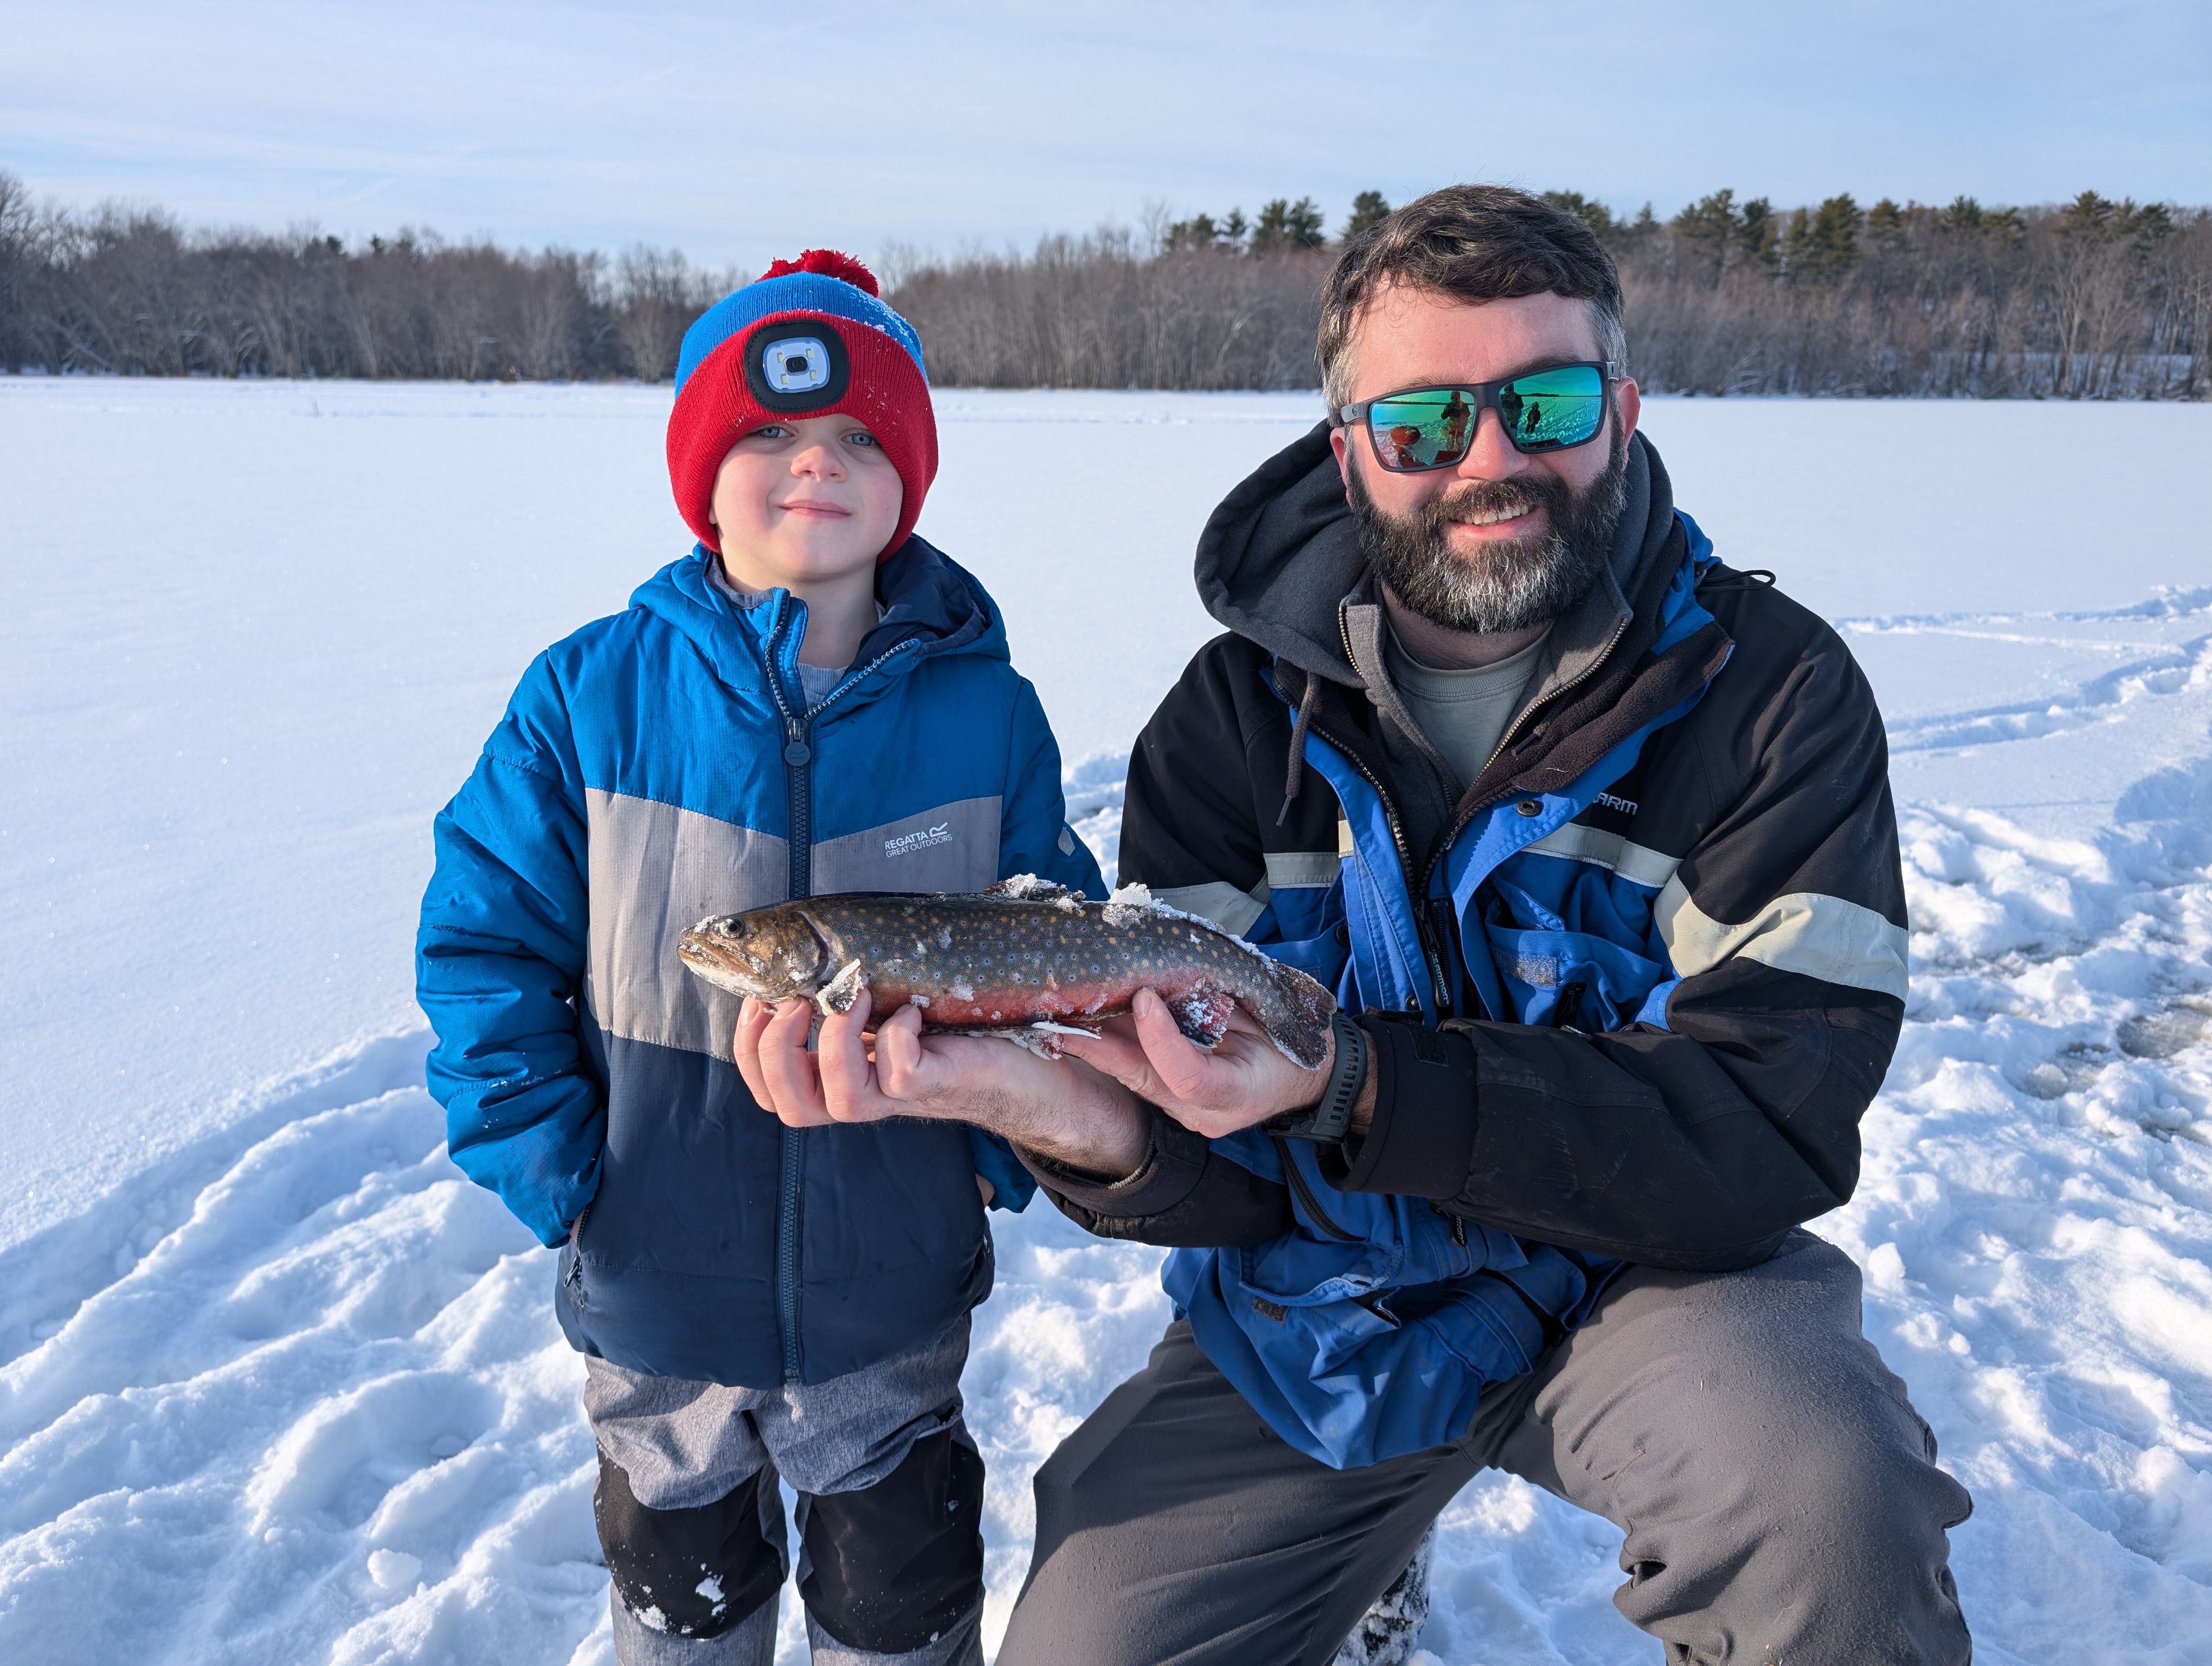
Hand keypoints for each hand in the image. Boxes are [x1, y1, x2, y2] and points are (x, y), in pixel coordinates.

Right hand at [733, 988, 1151, 1175]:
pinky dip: (895, 1038)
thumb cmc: (961, 1022)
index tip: (758, 1000)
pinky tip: (912, 1011)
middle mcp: (864, 1093)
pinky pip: (898, 1076)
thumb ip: (851, 987)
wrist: (1036, 1060)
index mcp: (842, 1073)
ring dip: (834, 1041)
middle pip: (789, 1106)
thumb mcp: (893, 999)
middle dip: (776, 1052)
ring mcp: (900, 1095)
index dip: (749, 1049)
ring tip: (853, 996)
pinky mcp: (939, 1085)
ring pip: (838, 1101)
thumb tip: (806, 941)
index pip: (769, 1085)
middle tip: (795, 1003)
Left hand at [1056, 988, 1335, 1140]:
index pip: (1187, 1078)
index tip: (1145, 997)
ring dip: (1093, 1042)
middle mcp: (1202, 1113)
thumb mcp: (1270, 1019)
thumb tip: (1182, 972)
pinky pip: (1135, 1068)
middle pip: (1142, 1079)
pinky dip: (1109, 1041)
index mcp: (1235, 1095)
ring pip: (1130, 1073)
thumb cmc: (1293, 1044)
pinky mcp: (1171, 1096)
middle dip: (1096, 1047)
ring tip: (1052, 1014)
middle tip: (1056, 1018)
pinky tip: (1077, 1020)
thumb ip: (1226, 1003)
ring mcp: (1183, 1109)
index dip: (1161, 1038)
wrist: (1306, 1075)